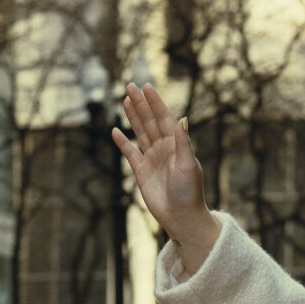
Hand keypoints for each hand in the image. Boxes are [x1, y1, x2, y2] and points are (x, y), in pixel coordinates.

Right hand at [114, 82, 219, 265]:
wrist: (181, 217)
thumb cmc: (189, 191)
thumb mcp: (188, 164)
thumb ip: (184, 141)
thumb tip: (182, 118)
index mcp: (177, 144)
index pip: (164, 118)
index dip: (155, 102)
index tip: (147, 86)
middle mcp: (165, 148)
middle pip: (150, 121)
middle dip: (141, 104)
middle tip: (130, 86)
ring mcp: (152, 159)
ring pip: (140, 133)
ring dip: (133, 117)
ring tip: (125, 100)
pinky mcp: (142, 172)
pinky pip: (130, 153)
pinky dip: (122, 142)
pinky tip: (115, 130)